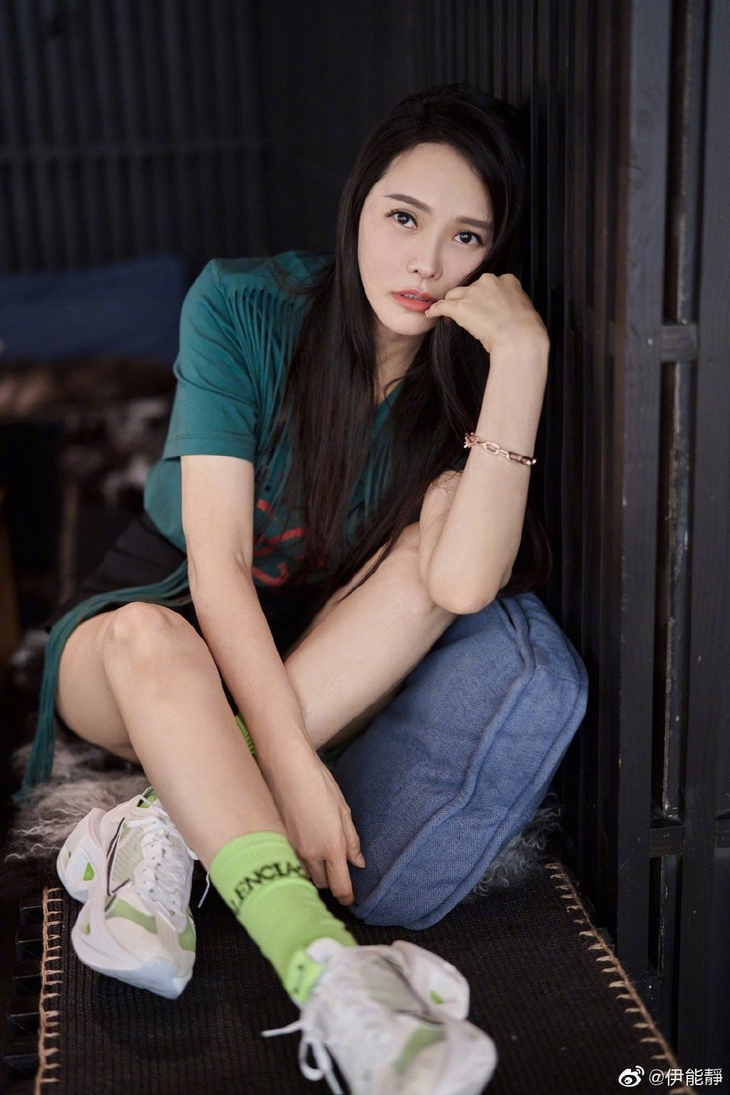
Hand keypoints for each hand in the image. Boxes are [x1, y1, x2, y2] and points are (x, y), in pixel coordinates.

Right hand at [264, 748, 365, 906]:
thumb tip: (358, 862)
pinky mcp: (278, 840)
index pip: (340, 886)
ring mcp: (291, 848)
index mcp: (331, 846)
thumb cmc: (318, 783)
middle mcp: (310, 853)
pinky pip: (291, 861)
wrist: (286, 766)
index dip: (347, 897)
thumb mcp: (343, 809)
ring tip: (320, 858)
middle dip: (331, 881)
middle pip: (322, 883)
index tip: (350, 900)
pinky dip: (299, 861)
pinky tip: (303, 845)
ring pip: (305, 874)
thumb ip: (351, 840)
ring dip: (314, 872)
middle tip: (336, 871)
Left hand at [423, 273, 548, 356]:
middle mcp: (488, 281)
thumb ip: (512, 306)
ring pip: (455, 295)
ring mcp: (473, 293)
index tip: (482, 307)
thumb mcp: (524, 310)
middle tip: (466, 315)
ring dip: (451, 305)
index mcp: (507, 280)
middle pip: (470, 288)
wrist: (520, 339)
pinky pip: (442, 306)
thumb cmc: (527, 331)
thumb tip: (505, 314)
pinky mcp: (461, 307)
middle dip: (467, 300)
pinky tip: (431, 314)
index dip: (484, 297)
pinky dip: (435, 310)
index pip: (489, 285)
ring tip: (448, 316)